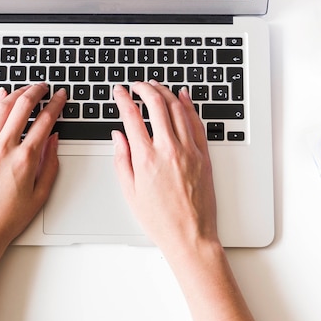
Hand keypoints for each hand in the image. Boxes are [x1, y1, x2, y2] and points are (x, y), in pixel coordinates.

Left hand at [0, 84, 66, 252]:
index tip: (61, 96)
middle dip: (36, 91)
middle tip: (44, 86)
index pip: (44, 121)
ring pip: (1, 108)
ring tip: (26, 89)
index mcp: (24, 159)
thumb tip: (54, 140)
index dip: (56, 104)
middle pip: (21, 106)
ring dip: (15, 93)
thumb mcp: (40, 194)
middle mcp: (4, 148)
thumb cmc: (8, 218)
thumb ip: (50, 163)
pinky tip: (1, 98)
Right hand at [112, 82, 218, 257]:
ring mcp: (189, 150)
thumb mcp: (130, 191)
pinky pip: (197, 122)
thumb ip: (121, 159)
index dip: (123, 99)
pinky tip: (183, 97)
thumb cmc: (160, 219)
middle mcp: (168, 149)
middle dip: (144, 88)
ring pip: (178, 108)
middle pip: (156, 105)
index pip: (132, 116)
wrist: (190, 236)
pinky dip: (189, 106)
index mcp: (146, 158)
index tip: (119, 91)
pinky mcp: (203, 155)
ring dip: (166, 92)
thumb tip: (117, 136)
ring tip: (156, 86)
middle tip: (137, 85)